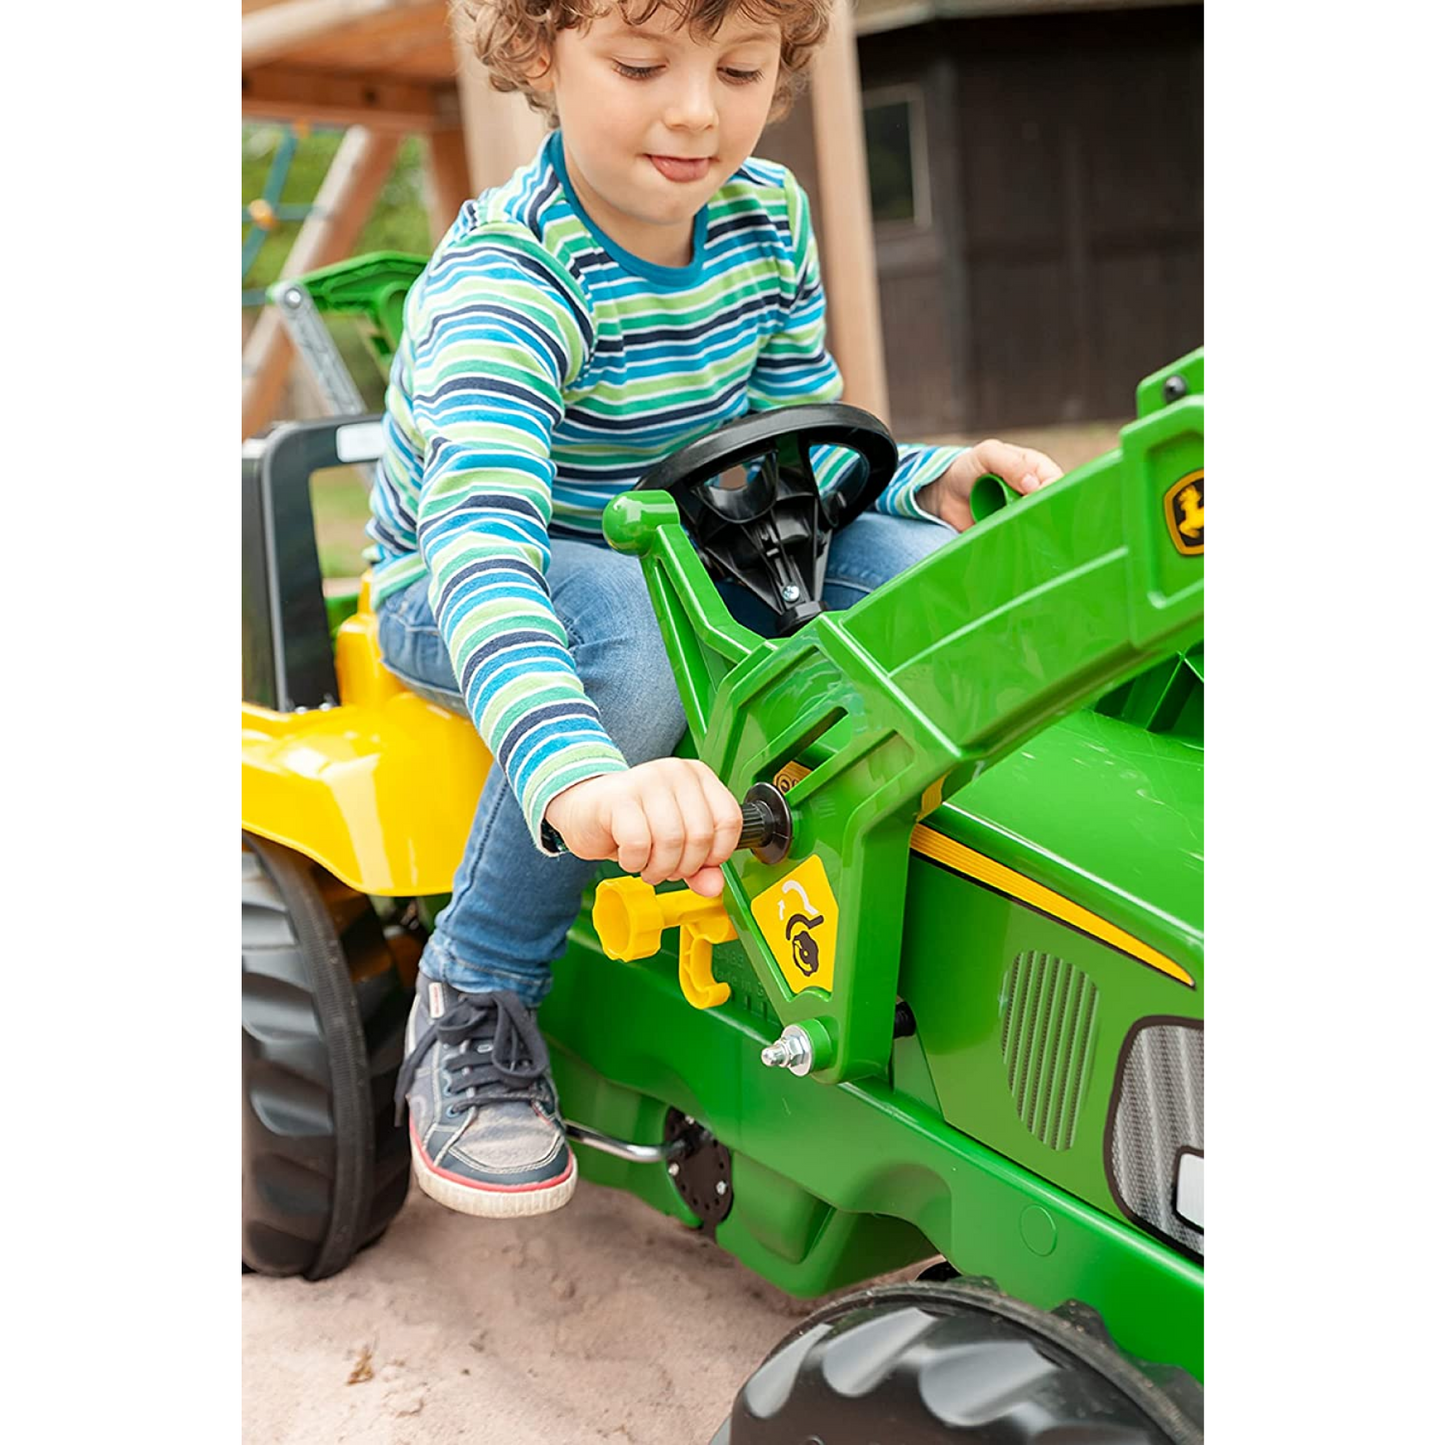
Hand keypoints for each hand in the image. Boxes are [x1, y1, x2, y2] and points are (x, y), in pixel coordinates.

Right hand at [544, 759, 743, 897]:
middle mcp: (676, 773)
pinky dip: (635, 862)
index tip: (700, 863)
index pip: (729, 820)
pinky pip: (639, 843)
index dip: (718, 854)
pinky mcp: (619, 797)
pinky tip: (629, 856)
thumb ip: (700, 865)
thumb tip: (714, 886)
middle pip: (701, 835)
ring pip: (672, 841)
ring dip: (659, 868)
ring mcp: (647, 780)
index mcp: (698, 777)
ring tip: (647, 866)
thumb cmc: (632, 822)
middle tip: (666, 868)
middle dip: (684, 866)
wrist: (583, 810)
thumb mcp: (674, 844)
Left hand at [917, 439, 1065, 531]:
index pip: (1056, 483)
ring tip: (1011, 530)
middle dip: (1041, 515)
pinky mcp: (1009, 533)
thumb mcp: (988, 454)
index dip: (1049, 493)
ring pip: (1037, 528)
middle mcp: (1034, 494)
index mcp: (1037, 470)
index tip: (1034, 502)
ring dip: (1027, 531)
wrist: (942, 492)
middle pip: (1050, 508)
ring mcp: (1022, 515)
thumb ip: (1010, 463)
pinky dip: (1014, 544)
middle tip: (1023, 519)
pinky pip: (1019, 542)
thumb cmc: (969, 466)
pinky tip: (1006, 542)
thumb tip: (1033, 484)